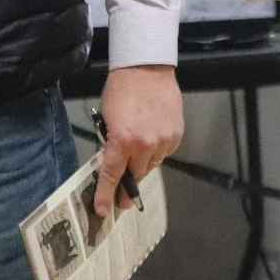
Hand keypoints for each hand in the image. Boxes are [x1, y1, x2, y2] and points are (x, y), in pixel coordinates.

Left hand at [94, 65, 182, 217]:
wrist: (146, 68)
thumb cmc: (121, 90)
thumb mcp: (107, 119)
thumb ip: (112, 143)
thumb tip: (114, 163)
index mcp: (122, 141)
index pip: (112, 176)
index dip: (106, 195)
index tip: (104, 210)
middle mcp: (144, 145)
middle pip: (135, 175)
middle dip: (127, 185)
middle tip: (123, 196)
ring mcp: (163, 141)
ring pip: (151, 165)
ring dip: (143, 164)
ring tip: (138, 150)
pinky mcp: (176, 135)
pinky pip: (165, 153)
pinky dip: (157, 151)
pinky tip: (152, 138)